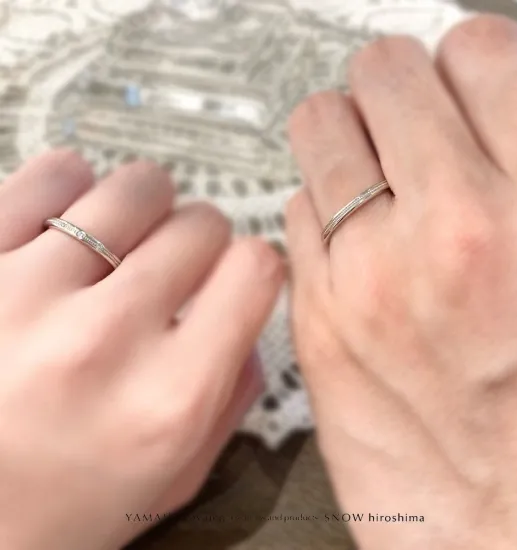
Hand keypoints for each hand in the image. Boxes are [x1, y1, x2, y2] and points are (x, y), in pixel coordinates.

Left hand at [0, 152, 282, 549]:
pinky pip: (54, 175)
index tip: (234, 278)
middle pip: (200, 224)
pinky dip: (75, 190)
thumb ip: (232, 396)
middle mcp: (102, 341)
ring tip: (123, 245)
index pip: (255, 268)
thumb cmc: (60, 513)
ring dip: (145, 211)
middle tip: (173, 271)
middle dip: (199, 244)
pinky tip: (68, 229)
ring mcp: (23, 294)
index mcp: (169, 399)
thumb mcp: (173, 479)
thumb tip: (247, 317)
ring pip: (135, 188)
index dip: (253, 267)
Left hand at [287, 15, 516, 549]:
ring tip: (375, 167)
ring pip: (322, 130)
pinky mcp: (316, 318)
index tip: (472, 85)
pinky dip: (321, 208)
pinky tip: (352, 236)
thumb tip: (512, 91)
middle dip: (402, 87)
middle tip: (412, 117)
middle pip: (385, 75)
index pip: (484, 51)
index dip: (477, 63)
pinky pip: (296, 210)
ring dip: (349, 136)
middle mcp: (450, 231)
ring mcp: (369, 276)